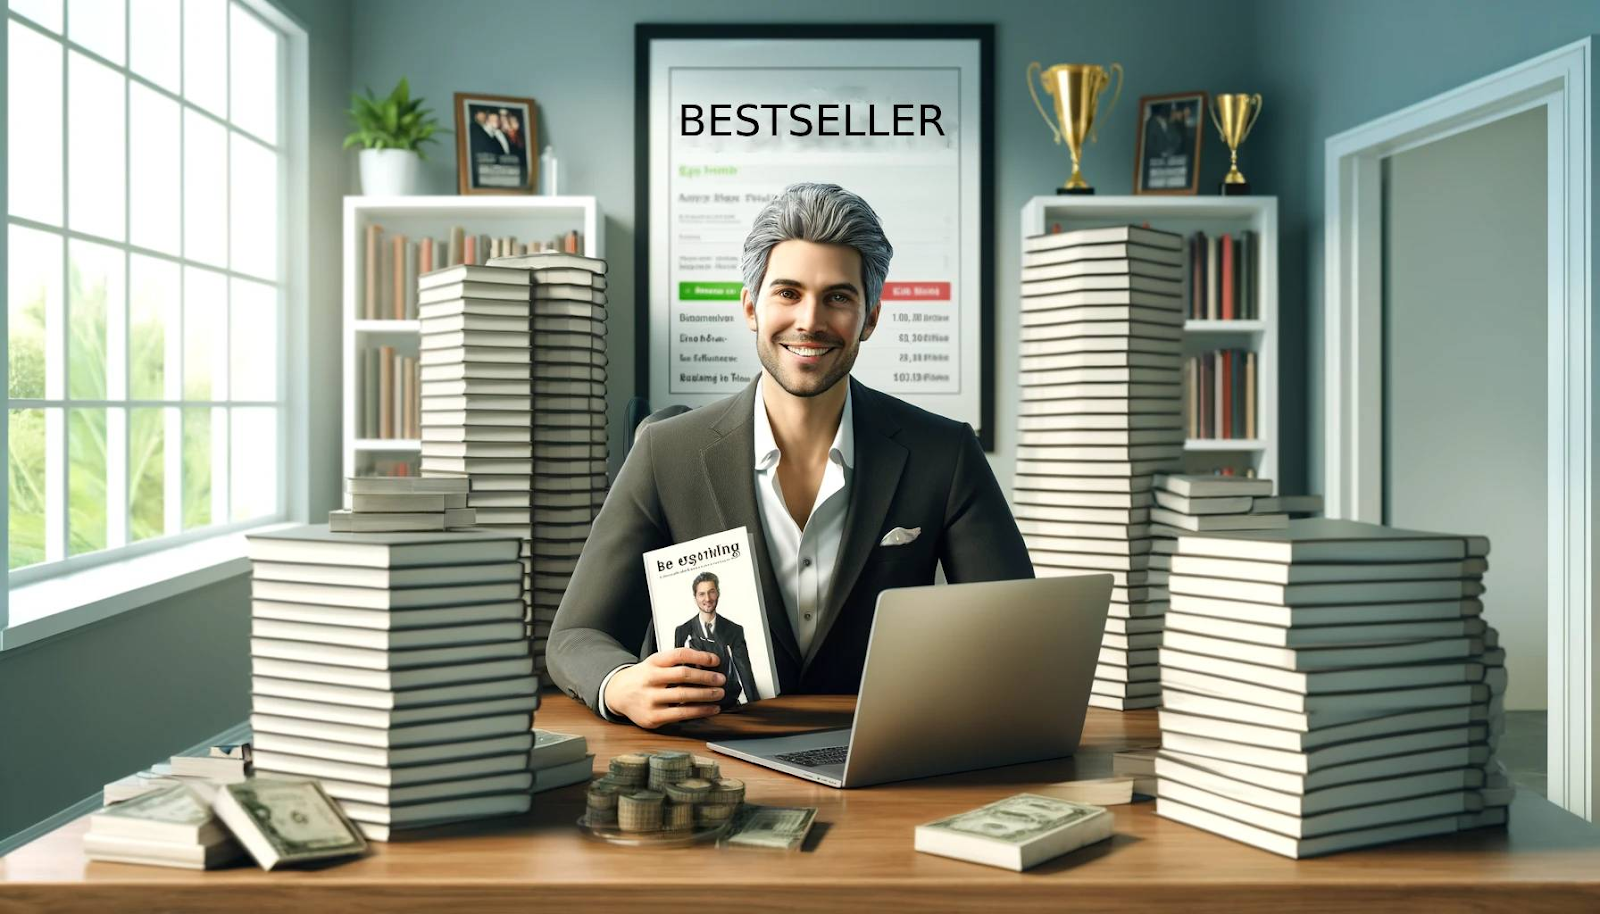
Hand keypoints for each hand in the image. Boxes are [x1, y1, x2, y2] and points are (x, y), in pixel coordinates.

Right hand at [604, 647, 725, 728]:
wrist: (617, 693)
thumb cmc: (643, 677)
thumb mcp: (654, 663)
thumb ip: (674, 663)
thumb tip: (706, 665)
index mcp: (653, 662)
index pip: (679, 655)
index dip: (700, 657)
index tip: (715, 660)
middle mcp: (650, 679)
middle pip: (683, 675)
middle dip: (706, 677)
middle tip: (721, 679)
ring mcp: (650, 699)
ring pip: (684, 696)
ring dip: (706, 695)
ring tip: (719, 693)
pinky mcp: (653, 717)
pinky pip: (681, 714)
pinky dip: (699, 711)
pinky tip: (710, 709)